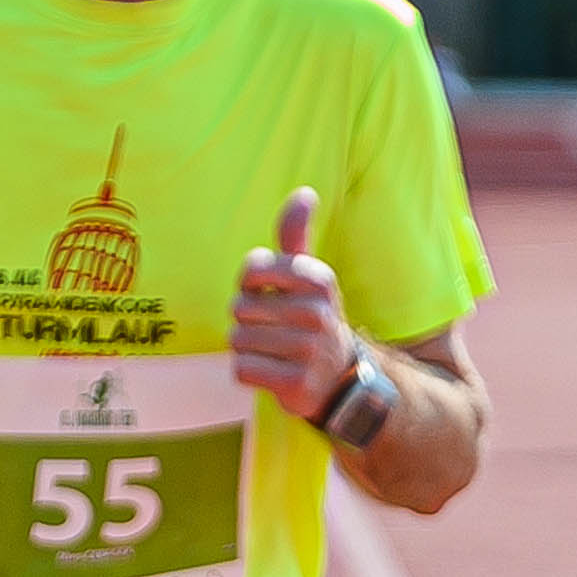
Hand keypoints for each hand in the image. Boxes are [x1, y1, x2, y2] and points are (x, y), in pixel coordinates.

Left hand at [231, 188, 358, 416]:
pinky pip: (242, 369)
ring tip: (274, 351)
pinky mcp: (296, 383)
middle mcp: (317, 311)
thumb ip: (296, 235)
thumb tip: (305, 193)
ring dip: (247, 348)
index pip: (251, 269)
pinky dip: (249, 373)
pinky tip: (272, 372)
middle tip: (275, 330)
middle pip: (240, 308)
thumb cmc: (311, 319)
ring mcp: (309, 349)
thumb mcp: (308, 276)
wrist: (338, 379)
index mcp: (318, 278)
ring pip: (237, 340)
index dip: (249, 285)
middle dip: (247, 321)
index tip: (270, 295)